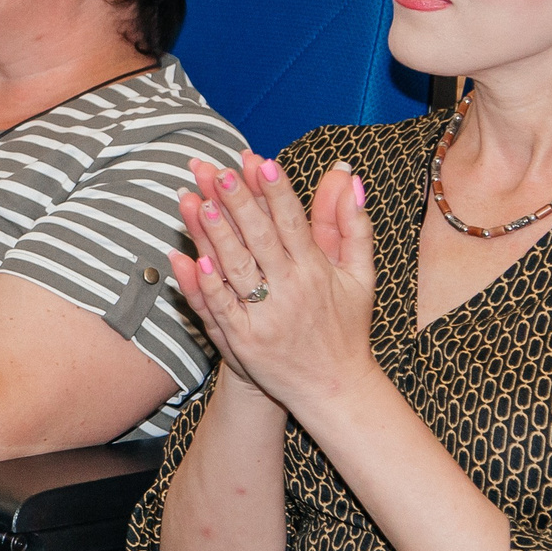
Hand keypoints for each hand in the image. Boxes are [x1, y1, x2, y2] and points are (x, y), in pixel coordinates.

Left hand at [166, 150, 375, 414]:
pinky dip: (206, 284)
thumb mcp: (360, 275)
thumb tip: (352, 179)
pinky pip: (221, 307)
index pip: (292, 222)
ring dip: (214, 233)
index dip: (275, 191)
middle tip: (217, 171)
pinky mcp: (244, 341)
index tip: (258, 161)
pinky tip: (191, 257)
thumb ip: (353, 225)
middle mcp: (291, 291)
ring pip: (235, 267)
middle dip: (238, 201)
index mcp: (316, 271)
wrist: (334, 389)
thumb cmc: (346, 327)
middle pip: (260, 238)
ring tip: (196, 200)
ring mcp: (266, 317)